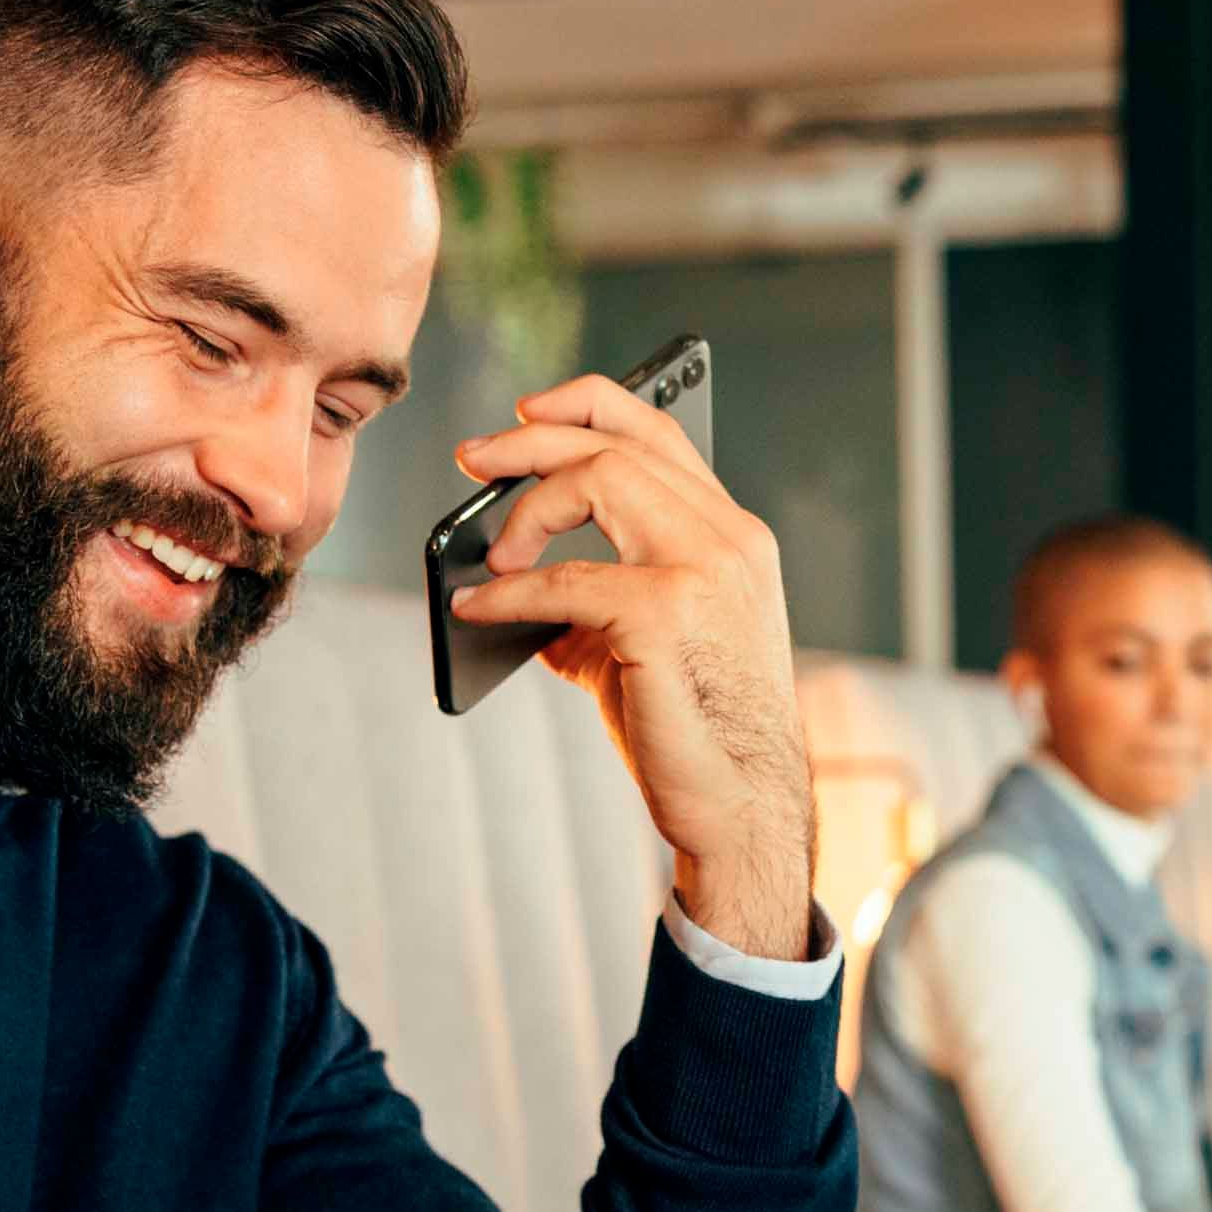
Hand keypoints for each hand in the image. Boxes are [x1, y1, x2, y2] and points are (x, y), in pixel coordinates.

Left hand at [448, 378, 814, 959]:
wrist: (740, 806)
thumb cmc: (694, 732)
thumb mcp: (644, 643)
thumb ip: (594, 597)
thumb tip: (506, 577)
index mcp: (733, 537)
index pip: (661, 434)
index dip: (588, 405)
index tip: (528, 413)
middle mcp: (729, 540)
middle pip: (617, 444)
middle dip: (530, 442)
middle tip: (471, 461)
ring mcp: (705, 571)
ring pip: (597, 478)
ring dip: (524, 508)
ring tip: (491, 554)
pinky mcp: (667, 616)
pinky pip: (564, 579)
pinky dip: (508, 591)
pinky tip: (476, 609)